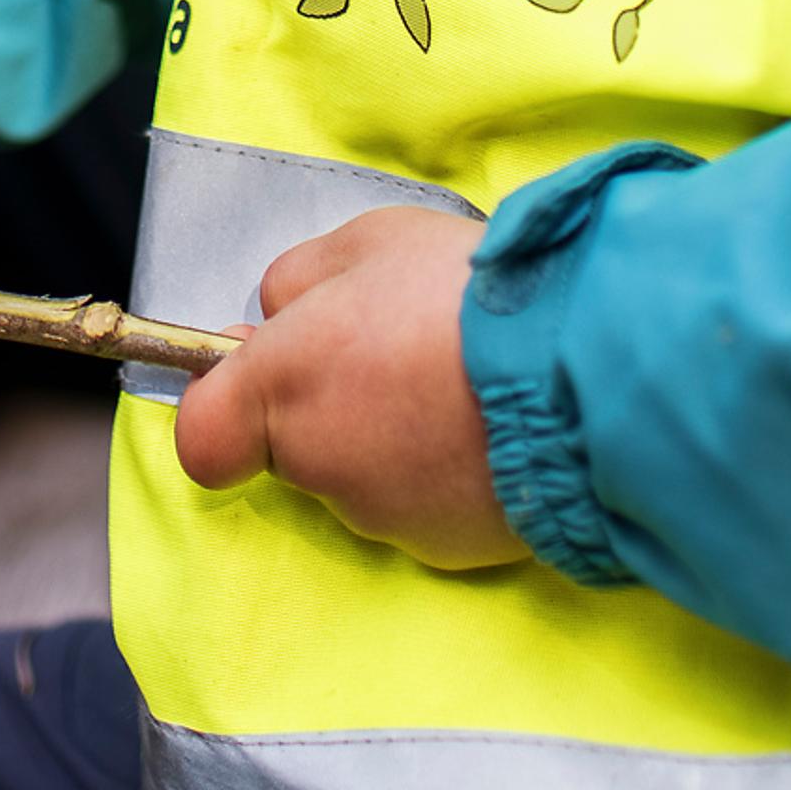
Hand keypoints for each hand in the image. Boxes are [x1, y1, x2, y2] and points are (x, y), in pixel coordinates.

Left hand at [172, 207, 528, 570]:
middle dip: (336, 404)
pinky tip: (499, 423)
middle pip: (299, 448)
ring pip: (369, 478)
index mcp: (283, 387)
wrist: (585, 365)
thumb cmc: (468, 290)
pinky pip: (434, 506)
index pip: (204, 440)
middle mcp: (322, 467)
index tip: (268, 366)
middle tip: (401, 347)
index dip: (227, 405)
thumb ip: (303, 280)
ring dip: (400, 437)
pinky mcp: (454, 549)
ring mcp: (388, 518)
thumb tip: (280, 314)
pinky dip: (453, 472)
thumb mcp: (370, 240)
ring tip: (468, 380)